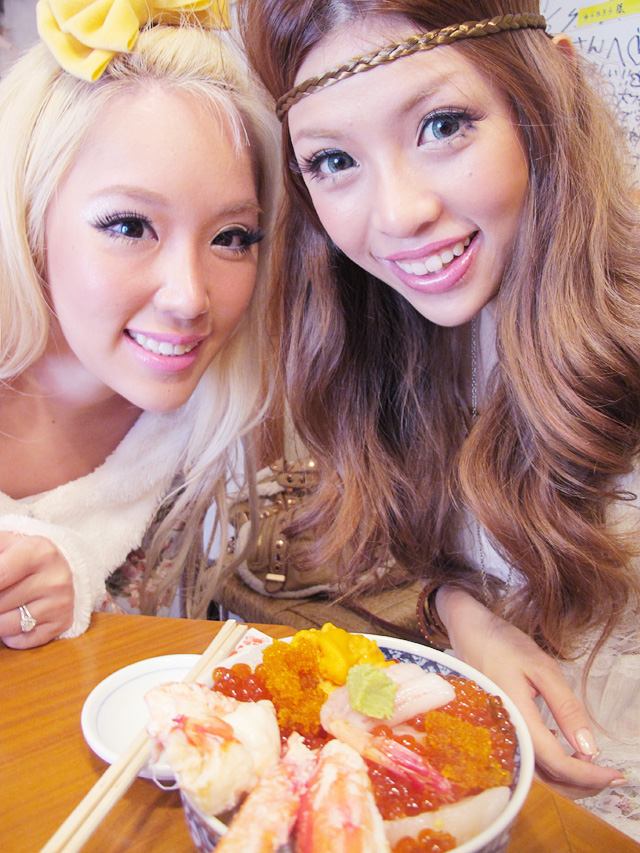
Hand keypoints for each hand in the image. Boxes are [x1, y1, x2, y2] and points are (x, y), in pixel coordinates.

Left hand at [0, 531, 73, 647]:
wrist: (59, 566)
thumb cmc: (21, 556)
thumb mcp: (3, 544)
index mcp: (38, 552)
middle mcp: (54, 578)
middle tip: (0, 592)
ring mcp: (60, 603)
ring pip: (5, 626)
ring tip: (3, 604)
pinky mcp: (62, 622)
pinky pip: (21, 640)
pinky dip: (10, 634)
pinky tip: (15, 616)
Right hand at [435, 587, 626, 796]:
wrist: (469, 632)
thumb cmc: (504, 645)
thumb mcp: (542, 668)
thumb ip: (565, 708)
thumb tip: (588, 748)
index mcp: (518, 720)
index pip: (557, 763)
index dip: (588, 774)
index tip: (616, 774)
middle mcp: (504, 736)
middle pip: (546, 777)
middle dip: (581, 783)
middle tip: (609, 776)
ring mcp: (497, 736)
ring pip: (535, 773)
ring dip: (565, 777)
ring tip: (590, 765)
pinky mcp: (496, 732)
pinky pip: (524, 760)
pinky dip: (548, 764)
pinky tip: (560, 744)